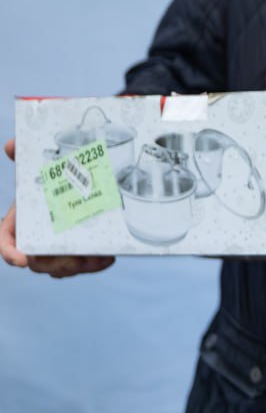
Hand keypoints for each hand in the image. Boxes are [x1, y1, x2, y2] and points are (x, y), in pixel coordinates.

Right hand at [1, 140, 114, 277]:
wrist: (79, 187)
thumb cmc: (52, 183)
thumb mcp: (40, 169)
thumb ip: (24, 157)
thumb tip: (11, 145)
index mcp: (20, 224)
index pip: (6, 243)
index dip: (10, 253)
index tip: (21, 258)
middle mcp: (38, 241)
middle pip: (38, 262)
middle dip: (52, 263)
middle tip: (69, 257)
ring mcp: (60, 250)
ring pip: (62, 267)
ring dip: (76, 265)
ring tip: (91, 257)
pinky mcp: (81, 253)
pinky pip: (87, 265)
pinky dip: (96, 263)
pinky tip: (107, 258)